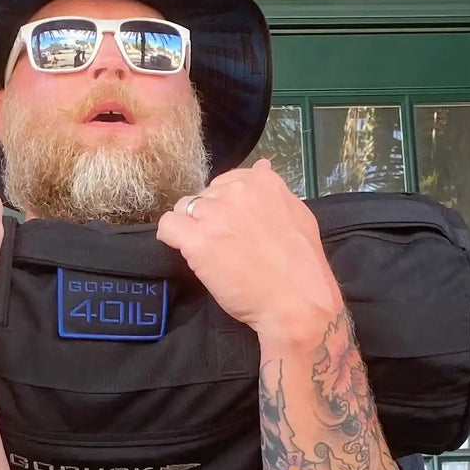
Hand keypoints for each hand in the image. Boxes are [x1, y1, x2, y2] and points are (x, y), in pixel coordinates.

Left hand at [156, 159, 341, 343]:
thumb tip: (261, 165)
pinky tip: (185, 251)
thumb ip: (274, 192)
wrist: (297, 304)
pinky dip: (170, 237)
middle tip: (225, 245)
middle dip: (209, 217)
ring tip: (207, 251)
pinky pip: (168, 226)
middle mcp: (237, 192)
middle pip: (204, 195)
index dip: (225, 205)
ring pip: (183, 208)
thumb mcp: (298, 216)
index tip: (234, 227)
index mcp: (263, 182)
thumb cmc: (302, 267)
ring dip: (191, 227)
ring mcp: (215, 215)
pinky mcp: (198, 241)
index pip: (226, 182)